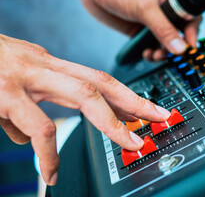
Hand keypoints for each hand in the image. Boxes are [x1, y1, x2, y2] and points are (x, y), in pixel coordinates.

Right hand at [0, 34, 169, 184]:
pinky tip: (50, 172)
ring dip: (110, 125)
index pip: (99, 78)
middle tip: (158, 120)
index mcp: (49, 64)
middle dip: (135, 102)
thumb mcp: (13, 80)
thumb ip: (29, 106)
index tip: (149, 112)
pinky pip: (36, 126)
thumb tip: (34, 139)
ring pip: (81, 97)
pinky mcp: (1, 93)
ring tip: (129, 145)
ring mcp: (24, 77)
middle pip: (100, 82)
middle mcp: (42, 66)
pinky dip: (47, 153)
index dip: (127, 95)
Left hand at [77, 0, 201, 60]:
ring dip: (163, 52)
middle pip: (180, 33)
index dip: (192, 33)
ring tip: (155, 55)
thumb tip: (180, 48)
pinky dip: (152, 53)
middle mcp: (165, 11)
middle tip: (169, 53)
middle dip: (176, 46)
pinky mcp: (142, 31)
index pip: (191, 17)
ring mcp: (154, 22)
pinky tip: (146, 54)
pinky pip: (152, 46)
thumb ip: (163, 29)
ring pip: (166, 43)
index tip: (188, 47)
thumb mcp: (144, 8)